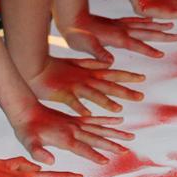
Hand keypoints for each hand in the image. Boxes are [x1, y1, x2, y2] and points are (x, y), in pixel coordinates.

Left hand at [8, 103, 132, 164]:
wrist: (26, 110)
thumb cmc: (27, 129)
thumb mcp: (28, 142)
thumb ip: (38, 152)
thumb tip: (49, 161)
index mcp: (64, 137)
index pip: (81, 148)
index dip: (93, 155)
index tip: (106, 161)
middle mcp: (74, 129)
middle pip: (96, 138)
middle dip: (112, 145)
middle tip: (126, 150)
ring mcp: (77, 123)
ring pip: (100, 128)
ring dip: (116, 132)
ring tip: (130, 136)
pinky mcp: (77, 119)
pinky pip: (96, 119)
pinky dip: (108, 119)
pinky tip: (119, 119)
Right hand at [27, 56, 144, 114]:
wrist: (34, 66)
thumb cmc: (56, 66)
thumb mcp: (78, 63)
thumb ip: (94, 63)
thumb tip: (110, 62)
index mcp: (90, 72)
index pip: (113, 73)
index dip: (128, 76)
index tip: (143, 78)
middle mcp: (86, 79)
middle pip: (109, 85)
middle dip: (125, 91)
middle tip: (141, 97)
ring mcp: (75, 86)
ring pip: (93, 94)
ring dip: (106, 101)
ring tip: (118, 109)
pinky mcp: (62, 93)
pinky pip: (72, 102)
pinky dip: (80, 107)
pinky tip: (87, 114)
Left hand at [60, 14, 176, 62]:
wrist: (70, 18)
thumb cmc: (76, 35)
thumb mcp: (85, 45)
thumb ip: (98, 52)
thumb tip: (109, 61)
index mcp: (116, 37)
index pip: (136, 44)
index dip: (148, 50)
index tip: (161, 54)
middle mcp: (122, 29)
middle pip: (146, 32)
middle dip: (162, 35)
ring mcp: (120, 25)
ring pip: (144, 25)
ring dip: (158, 26)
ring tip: (171, 26)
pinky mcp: (117, 23)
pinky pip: (136, 21)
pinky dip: (146, 21)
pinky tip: (151, 20)